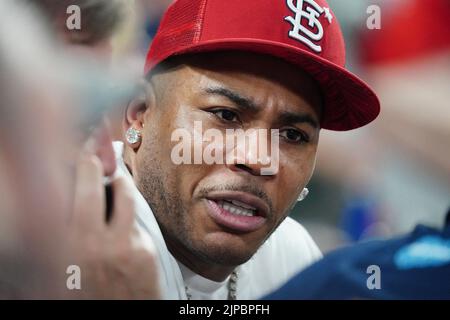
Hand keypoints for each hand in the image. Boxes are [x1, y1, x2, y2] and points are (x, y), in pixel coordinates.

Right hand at [66, 154, 159, 298]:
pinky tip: (125, 233)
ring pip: (126, 198)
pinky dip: (130, 223)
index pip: (70, 191)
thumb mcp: (57, 268)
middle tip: (94, 157)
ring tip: (119, 182)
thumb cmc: (83, 294)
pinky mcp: (144, 253)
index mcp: (64, 245)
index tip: (82, 155)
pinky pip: (137, 226)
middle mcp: (92, 243)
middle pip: (95, 186)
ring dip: (122, 184)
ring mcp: (122, 246)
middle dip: (94, 164)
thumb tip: (63, 201)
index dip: (78, 167)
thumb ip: (59, 236)